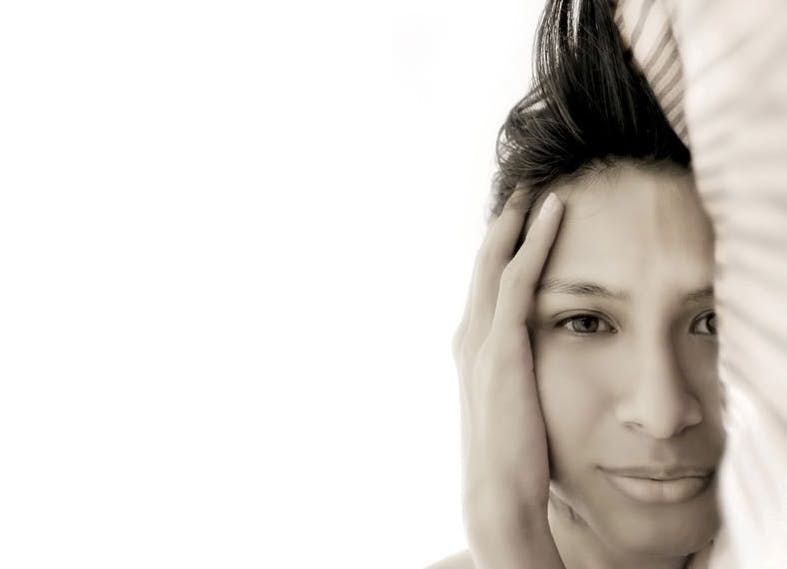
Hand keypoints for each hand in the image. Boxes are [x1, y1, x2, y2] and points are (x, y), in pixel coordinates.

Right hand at [452, 190, 564, 568]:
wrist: (497, 491)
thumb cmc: (511, 452)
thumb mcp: (508, 400)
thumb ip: (513, 368)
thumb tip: (533, 355)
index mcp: (470, 344)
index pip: (484, 281)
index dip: (500, 242)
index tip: (520, 213)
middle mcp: (468, 332)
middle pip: (484, 259)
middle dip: (503, 218)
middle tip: (523, 181)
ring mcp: (482, 337)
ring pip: (497, 259)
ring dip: (518, 216)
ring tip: (538, 182)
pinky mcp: (504, 346)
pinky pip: (519, 278)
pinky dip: (536, 240)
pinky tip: (555, 210)